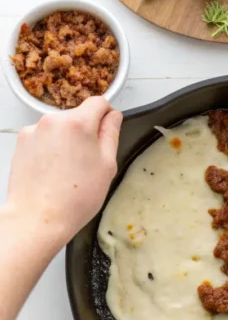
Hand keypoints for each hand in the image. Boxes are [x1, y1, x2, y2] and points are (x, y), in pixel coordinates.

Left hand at [5, 96, 121, 249]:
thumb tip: (113, 117)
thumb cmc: (76, 197)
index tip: (107, 131)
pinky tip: (53, 171)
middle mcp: (53, 120)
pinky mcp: (22, 142)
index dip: (107, 115)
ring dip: (67, 140)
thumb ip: (111, 134)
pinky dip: (50, 149)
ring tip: (69, 169)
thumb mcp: (107, 165)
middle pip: (77, 115)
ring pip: (60, 128)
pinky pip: (43, 138)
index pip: (99, 102)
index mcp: (78, 123)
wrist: (38, 217)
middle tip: (89, 161)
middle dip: (86, 131)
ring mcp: (33, 130)